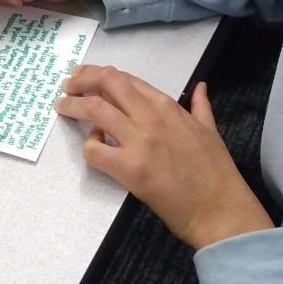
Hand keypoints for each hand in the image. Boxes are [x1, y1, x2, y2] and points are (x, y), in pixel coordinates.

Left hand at [56, 64, 273, 250]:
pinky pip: (95, 150)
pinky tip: (92, 147)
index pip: (126, 79)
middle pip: (107, 84)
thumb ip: (200, 106)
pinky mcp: (129, 169)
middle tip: (67, 84)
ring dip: (73, 105)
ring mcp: (138, 141)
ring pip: (95, 110)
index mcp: (168, 106)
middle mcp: (150, 116)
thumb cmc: (216, 172)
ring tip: (62, 106)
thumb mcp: (210, 130)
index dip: (102, 75)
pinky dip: (87, 145)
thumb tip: (200, 87)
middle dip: (82, 79)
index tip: (88, 76)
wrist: (220, 209)